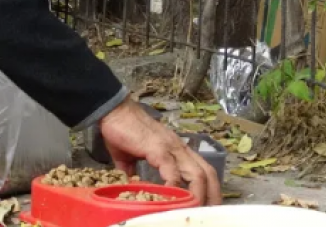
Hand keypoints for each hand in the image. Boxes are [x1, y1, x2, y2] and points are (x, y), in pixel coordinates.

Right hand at [98, 99, 221, 205]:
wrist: (113, 110)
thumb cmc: (121, 130)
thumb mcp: (129, 156)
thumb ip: (133, 170)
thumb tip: (131, 184)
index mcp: (176, 149)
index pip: (202, 170)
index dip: (208, 188)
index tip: (206, 206)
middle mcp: (179, 148)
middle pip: (207, 173)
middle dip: (212, 196)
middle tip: (209, 214)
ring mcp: (171, 147)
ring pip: (197, 174)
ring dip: (199, 195)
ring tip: (196, 211)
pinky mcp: (158, 148)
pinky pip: (172, 171)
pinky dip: (175, 187)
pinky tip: (173, 200)